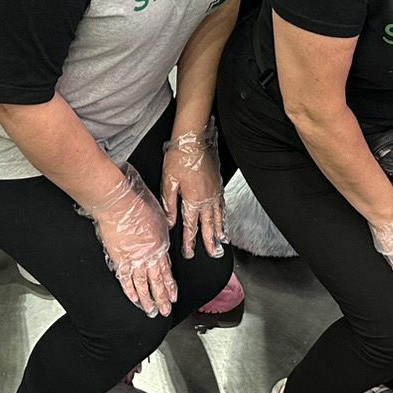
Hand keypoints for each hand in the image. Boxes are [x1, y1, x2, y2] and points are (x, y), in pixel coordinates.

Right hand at [78, 163, 176, 316]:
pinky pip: (126, 280)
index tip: (173, 294)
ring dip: (149, 300)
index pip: (167, 268)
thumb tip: (160, 231)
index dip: (170, 283)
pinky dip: (131, 291)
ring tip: (152, 311)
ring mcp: (135, 259)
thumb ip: (160, 227)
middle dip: (162, 297)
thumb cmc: (137, 200)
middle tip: (165, 310)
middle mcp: (150, 254)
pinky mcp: (119, 259)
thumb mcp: (158, 213)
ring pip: (144, 285)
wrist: (119, 201)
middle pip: (158, 280)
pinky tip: (134, 300)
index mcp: (161, 243)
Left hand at [159, 126, 224, 258]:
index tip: (189, 252)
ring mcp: (215, 191)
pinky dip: (223, 215)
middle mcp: (207, 198)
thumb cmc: (179, 156)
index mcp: (193, 199)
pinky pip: (222, 204)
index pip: (191, 226)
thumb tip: (170, 221)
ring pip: (218, 216)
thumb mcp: (168, 182)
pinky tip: (223, 218)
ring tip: (222, 241)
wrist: (193, 138)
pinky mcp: (218, 183)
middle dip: (210, 241)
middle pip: (209, 225)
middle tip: (213, 253)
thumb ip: (169, 204)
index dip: (190, 241)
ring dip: (219, 230)